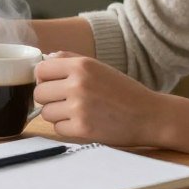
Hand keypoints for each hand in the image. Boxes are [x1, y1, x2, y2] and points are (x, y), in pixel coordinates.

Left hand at [33, 52, 170, 146]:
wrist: (149, 115)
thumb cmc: (123, 91)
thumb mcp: (99, 67)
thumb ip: (70, 60)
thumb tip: (44, 60)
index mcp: (81, 65)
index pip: (41, 69)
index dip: (43, 78)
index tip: (52, 84)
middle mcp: (78, 84)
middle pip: (39, 93)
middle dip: (49, 98)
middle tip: (66, 101)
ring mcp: (79, 107)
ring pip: (45, 112)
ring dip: (57, 114)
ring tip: (77, 112)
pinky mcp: (82, 129)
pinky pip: (58, 128)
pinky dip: (67, 128)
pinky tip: (84, 123)